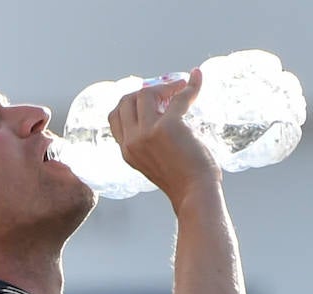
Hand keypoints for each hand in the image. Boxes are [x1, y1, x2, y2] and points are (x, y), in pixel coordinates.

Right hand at [107, 68, 218, 202]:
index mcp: (127, 150)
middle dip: (145, 91)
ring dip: (164, 87)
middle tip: (167, 93)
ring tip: (180, 89)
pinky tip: (196, 79)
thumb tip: (164, 112)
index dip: (131, 103)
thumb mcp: (154, 163)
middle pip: (127, 100)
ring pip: (146, 94)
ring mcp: (148, 133)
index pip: (115, 116)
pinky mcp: (169, 126)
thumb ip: (150, 142)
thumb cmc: (183, 182)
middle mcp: (133, 140)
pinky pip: (178, 97)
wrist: (196, 195)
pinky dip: (189, 86)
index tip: (150, 101)